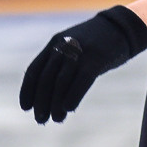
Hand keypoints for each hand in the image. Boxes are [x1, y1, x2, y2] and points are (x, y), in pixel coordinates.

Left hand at [19, 5, 146, 123]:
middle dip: (41, 102)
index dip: (27, 90)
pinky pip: (81, 81)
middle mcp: (64, 46)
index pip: (34, 70)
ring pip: (61, 83)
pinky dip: (72, 97)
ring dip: (55, 105)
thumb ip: (59, 64)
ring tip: (56, 119)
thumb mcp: (72, 46)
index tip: (26, 108)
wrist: (120, 26)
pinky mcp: (96, 59)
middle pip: (45, 79)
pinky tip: (69, 109)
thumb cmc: (94, 43)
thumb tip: (48, 96)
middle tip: (41, 119)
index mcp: (54, 43)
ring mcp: (80, 52)